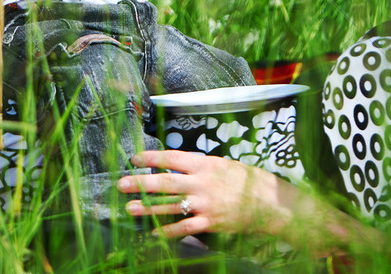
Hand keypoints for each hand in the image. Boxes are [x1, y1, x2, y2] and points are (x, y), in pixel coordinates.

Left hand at [117, 150, 277, 238]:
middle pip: (166, 183)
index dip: (151, 158)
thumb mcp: (222, 163)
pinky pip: (184, 228)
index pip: (172, 158)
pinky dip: (168, 231)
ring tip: (130, 208)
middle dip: (141, 183)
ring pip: (170, 206)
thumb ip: (199, 166)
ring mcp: (205, 204)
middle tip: (121, 184)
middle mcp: (202, 183)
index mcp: (205, 164)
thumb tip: (175, 166)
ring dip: (148, 208)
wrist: (268, 202)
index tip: (134, 159)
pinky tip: (153, 232)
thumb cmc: (245, 179)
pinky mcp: (210, 223)